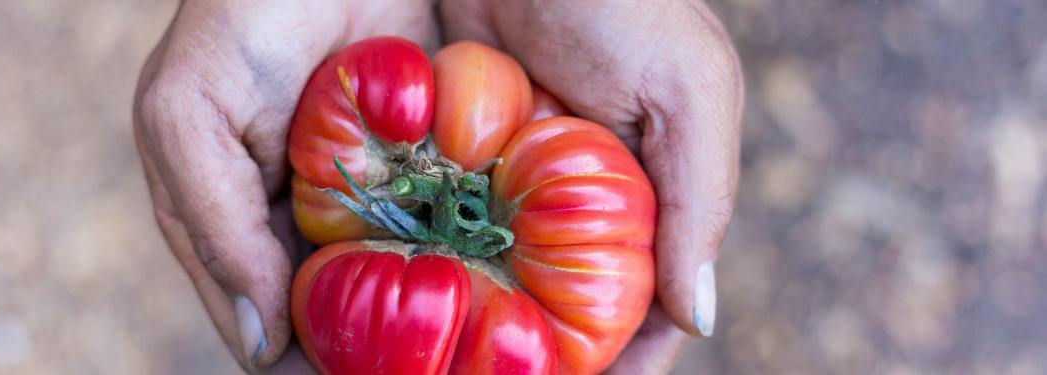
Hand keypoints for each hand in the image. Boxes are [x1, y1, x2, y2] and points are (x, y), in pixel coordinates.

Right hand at [131, 0, 436, 370]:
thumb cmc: (242, 20)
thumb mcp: (189, 114)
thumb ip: (214, 225)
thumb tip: (258, 346)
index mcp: (229, 223)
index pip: (258, 321)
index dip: (298, 364)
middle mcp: (292, 222)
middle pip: (325, 315)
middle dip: (362, 353)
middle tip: (409, 372)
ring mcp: (355, 200)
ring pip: (381, 285)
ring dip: (410, 320)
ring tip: (449, 357)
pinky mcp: (410, 172)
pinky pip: (429, 233)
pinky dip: (446, 264)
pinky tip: (477, 294)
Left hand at [440, 0, 742, 372]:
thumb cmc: (621, 2)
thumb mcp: (686, 90)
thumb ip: (699, 200)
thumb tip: (701, 322)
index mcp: (653, 193)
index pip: (648, 300)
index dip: (630, 356)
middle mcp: (585, 199)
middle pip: (574, 306)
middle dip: (552, 353)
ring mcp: (521, 183)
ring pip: (511, 280)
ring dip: (493, 326)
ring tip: (460, 368)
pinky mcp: (463, 159)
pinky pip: (452, 228)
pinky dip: (442, 268)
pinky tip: (421, 306)